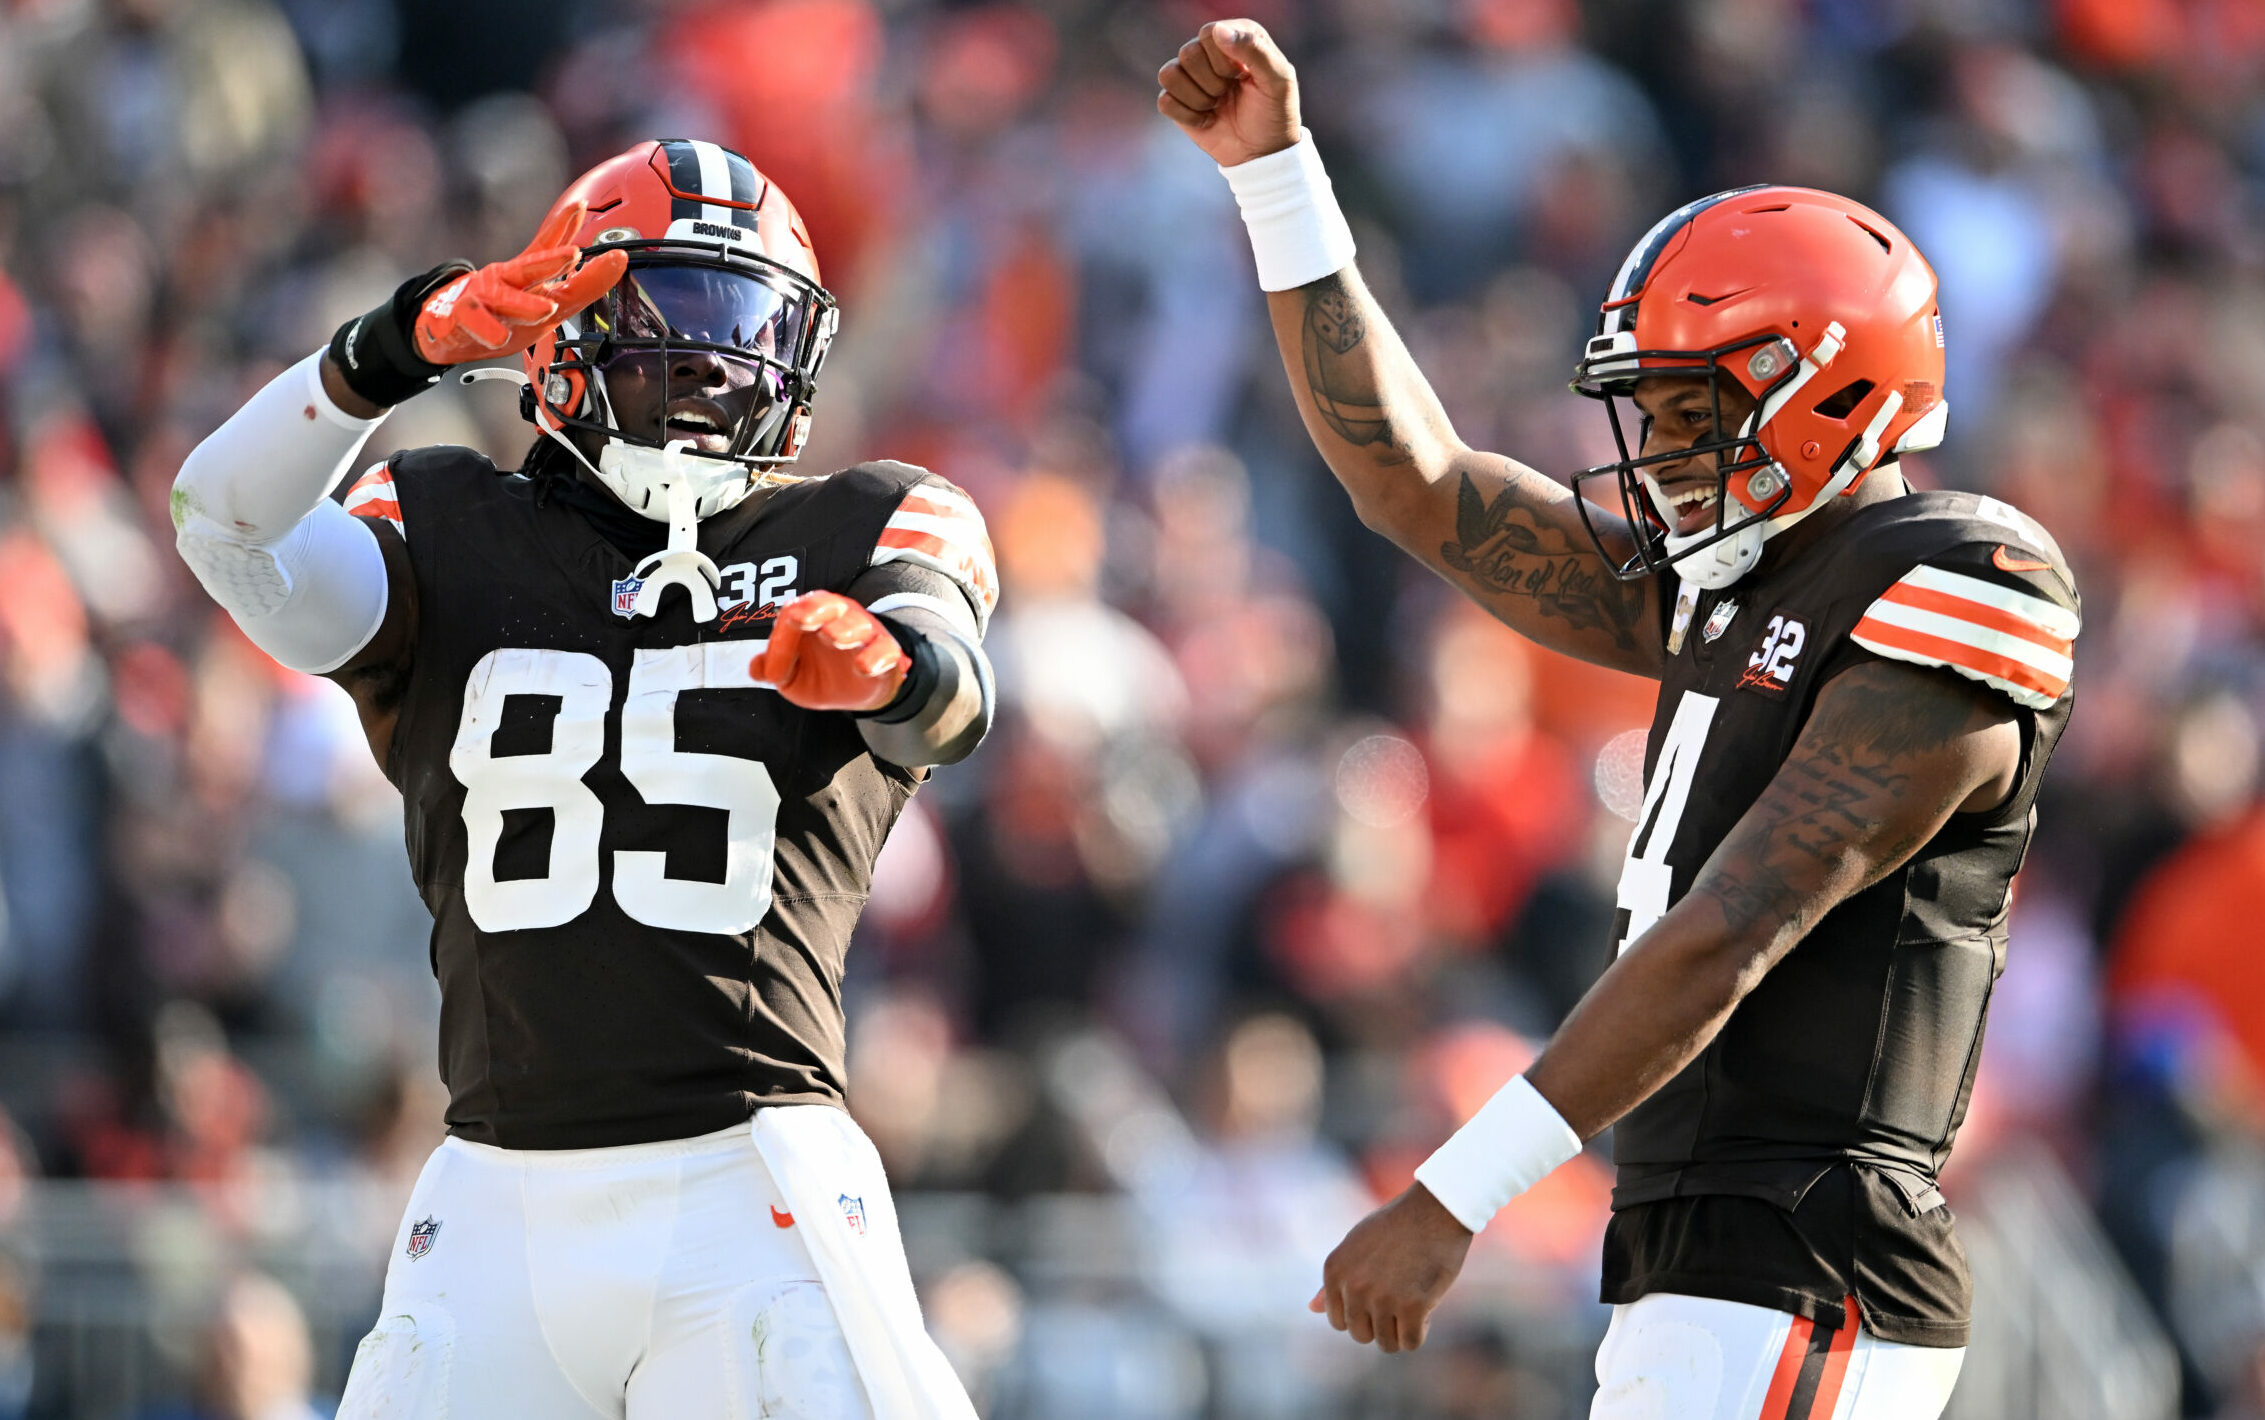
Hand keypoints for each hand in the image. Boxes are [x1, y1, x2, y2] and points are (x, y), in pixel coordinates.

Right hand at [413, 201, 626, 364]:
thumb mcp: (536, 300)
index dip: (572, 238)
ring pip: (505, 297)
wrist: (444, 326)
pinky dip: (487, 329)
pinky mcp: (461, 315)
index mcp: (526, 276)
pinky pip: (475, 322)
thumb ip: (569, 286)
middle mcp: (506, 280)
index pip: (551, 252)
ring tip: (546, 309)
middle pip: (530, 268)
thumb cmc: (494, 311)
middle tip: (574, 256)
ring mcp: (483, 296)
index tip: (602, 237)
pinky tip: (499, 336)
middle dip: (552, 262)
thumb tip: (605, 267)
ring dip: (525, 303)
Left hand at [749, 592, 910, 712]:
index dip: (782, 636)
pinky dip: (876, 657)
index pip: (795, 612)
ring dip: (845, 630)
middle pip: (830, 604)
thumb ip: (774, 669)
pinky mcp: (886, 654)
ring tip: (834, 638)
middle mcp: (840, 618)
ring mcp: (865, 634)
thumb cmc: (822, 673)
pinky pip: (885, 650)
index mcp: (813, 616)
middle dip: (816, 609)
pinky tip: (863, 667)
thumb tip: (756, 668)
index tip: (774, 670)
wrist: (860, 690)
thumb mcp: (793, 676)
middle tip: (803, 618)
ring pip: (858, 625)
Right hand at [1156, 19, 1301, 167]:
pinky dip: (1187, 116)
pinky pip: (1164, 101)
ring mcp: (1191, 75)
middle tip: (1230, 94)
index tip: (1242, 77)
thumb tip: (1217, 30)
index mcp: (1236, 35)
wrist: (1262, 152)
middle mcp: (1210, 50)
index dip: (1223, 60)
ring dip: (1198, 99)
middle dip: (1212, 82)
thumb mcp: (1278, 80)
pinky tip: (1207, 119)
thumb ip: (1254, 49)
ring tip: (1217, 105)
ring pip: (1170, 74)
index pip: (1209, 33)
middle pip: (1188, 53)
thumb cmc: (1274, 112)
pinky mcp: (1177, 100)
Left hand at [1309, 1183, 1472, 1352]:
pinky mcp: (1413, 1306)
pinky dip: (1420, 1333)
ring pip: (1386, 1343)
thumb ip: (1336, 1280)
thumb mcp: (1357, 1245)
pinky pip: (1411, 1343)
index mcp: (1334, 1270)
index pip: (1338, 1321)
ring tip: (1413, 1300)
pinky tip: (1427, 1308)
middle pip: (1361, 1335)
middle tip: (1400, 1298)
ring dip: (1402, 1330)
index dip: (1362, 1313)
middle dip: (1381, 1325)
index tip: (1381, 1294)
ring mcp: (1382, 1298)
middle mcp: (1353, 1287)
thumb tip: (1312, 1309)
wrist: (1435, 1209)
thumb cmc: (1397, 1226)